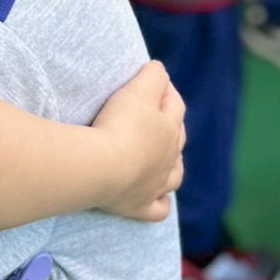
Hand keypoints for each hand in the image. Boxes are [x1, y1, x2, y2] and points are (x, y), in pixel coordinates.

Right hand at [91, 61, 186, 220]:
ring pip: (174, 174)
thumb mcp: (137, 90)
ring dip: (173, 164)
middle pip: (176, 138)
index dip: (166, 90)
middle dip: (171, 124)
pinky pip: (158, 209)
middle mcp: (168, 157)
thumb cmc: (120, 124)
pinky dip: (161, 203)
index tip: (154, 80)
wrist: (103, 167)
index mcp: (169, 127)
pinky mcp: (140, 206)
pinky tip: (160, 198)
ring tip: (164, 157)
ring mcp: (157, 184)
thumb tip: (160, 70)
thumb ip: (152, 76)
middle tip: (156, 114)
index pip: (175, 103)